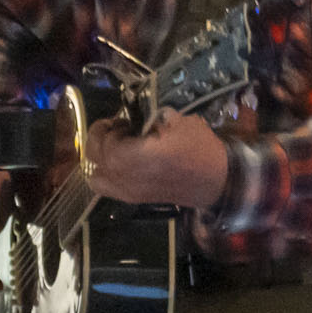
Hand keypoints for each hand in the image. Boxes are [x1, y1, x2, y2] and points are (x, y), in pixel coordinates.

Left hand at [82, 110, 231, 207]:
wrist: (217, 180)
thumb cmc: (200, 148)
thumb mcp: (179, 121)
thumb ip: (151, 115)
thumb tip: (137, 113)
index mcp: (141, 158)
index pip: (107, 144)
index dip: (110, 129)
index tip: (124, 119)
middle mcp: (129, 178)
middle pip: (96, 159)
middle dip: (101, 139)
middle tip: (117, 128)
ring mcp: (129, 192)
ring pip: (95, 176)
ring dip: (98, 158)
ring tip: (115, 146)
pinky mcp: (133, 199)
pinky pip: (105, 188)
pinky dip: (104, 174)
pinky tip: (119, 162)